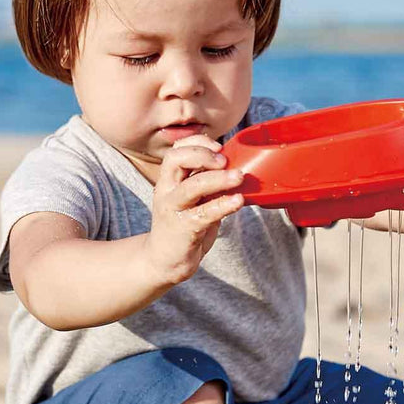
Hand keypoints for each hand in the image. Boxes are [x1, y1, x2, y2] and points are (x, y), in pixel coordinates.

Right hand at [144, 134, 243, 285]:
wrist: (165, 260)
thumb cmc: (184, 225)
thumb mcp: (194, 199)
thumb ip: (208, 183)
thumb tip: (236, 167)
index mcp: (169, 180)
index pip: (177, 150)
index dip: (198, 142)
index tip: (219, 146)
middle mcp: (167, 190)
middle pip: (176, 160)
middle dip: (203, 154)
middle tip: (225, 161)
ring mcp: (173, 209)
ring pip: (192, 186)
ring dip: (218, 179)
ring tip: (239, 177)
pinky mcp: (183, 229)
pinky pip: (204, 213)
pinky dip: (223, 204)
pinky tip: (238, 201)